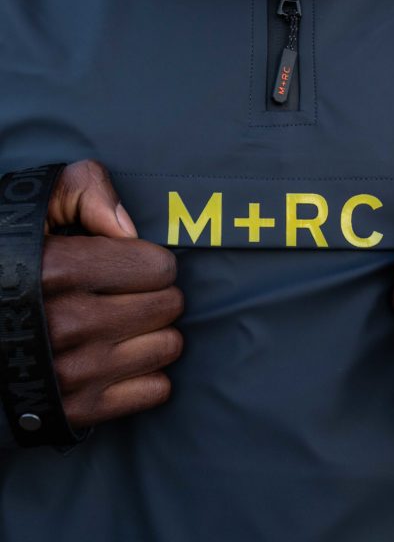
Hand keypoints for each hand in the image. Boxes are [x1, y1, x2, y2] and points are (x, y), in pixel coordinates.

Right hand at [43, 160, 183, 428]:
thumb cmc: (7, 264)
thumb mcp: (33, 208)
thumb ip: (83, 190)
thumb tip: (129, 229)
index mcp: (60, 270)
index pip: (160, 267)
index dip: (149, 261)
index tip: (128, 265)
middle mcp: (69, 324)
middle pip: (170, 305)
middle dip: (155, 294)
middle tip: (126, 295)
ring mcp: (74, 373)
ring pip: (169, 346)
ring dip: (153, 333)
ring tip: (122, 326)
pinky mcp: (78, 410)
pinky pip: (157, 390)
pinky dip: (146, 374)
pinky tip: (119, 360)